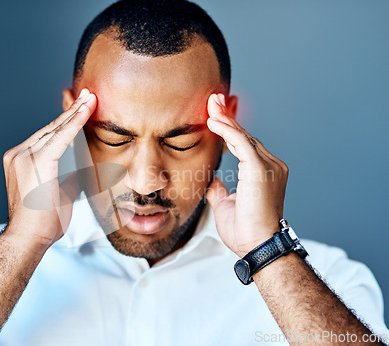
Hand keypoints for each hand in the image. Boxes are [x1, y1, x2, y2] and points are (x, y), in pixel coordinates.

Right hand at [2, 88, 95, 248]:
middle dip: (72, 111)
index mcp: (21, 160)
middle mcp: (20, 153)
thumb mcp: (59, 193)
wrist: (28, 238)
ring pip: (56, 129)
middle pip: (51, 128)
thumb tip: (84, 170)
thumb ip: (69, 177)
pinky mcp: (37, 161)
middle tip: (89, 95)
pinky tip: (86, 110)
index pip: (48, 135)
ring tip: (91, 98)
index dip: (66, 121)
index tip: (80, 108)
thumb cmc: (42, 222)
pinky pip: (60, 137)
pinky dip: (75, 123)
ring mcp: (24, 155)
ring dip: (76, 112)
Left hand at [205, 93, 288, 257]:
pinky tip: (212, 121)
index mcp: (265, 173)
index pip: (244, 145)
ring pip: (243, 136)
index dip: (229, 129)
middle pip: (244, 136)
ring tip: (210, 104)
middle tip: (212, 100)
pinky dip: (227, 131)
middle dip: (227, 117)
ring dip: (225, 119)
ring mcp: (269, 166)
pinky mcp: (261, 169)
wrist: (256, 247)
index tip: (213, 115)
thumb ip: (220, 189)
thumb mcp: (225, 204)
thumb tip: (211, 180)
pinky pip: (242, 143)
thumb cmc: (245, 231)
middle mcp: (271, 166)